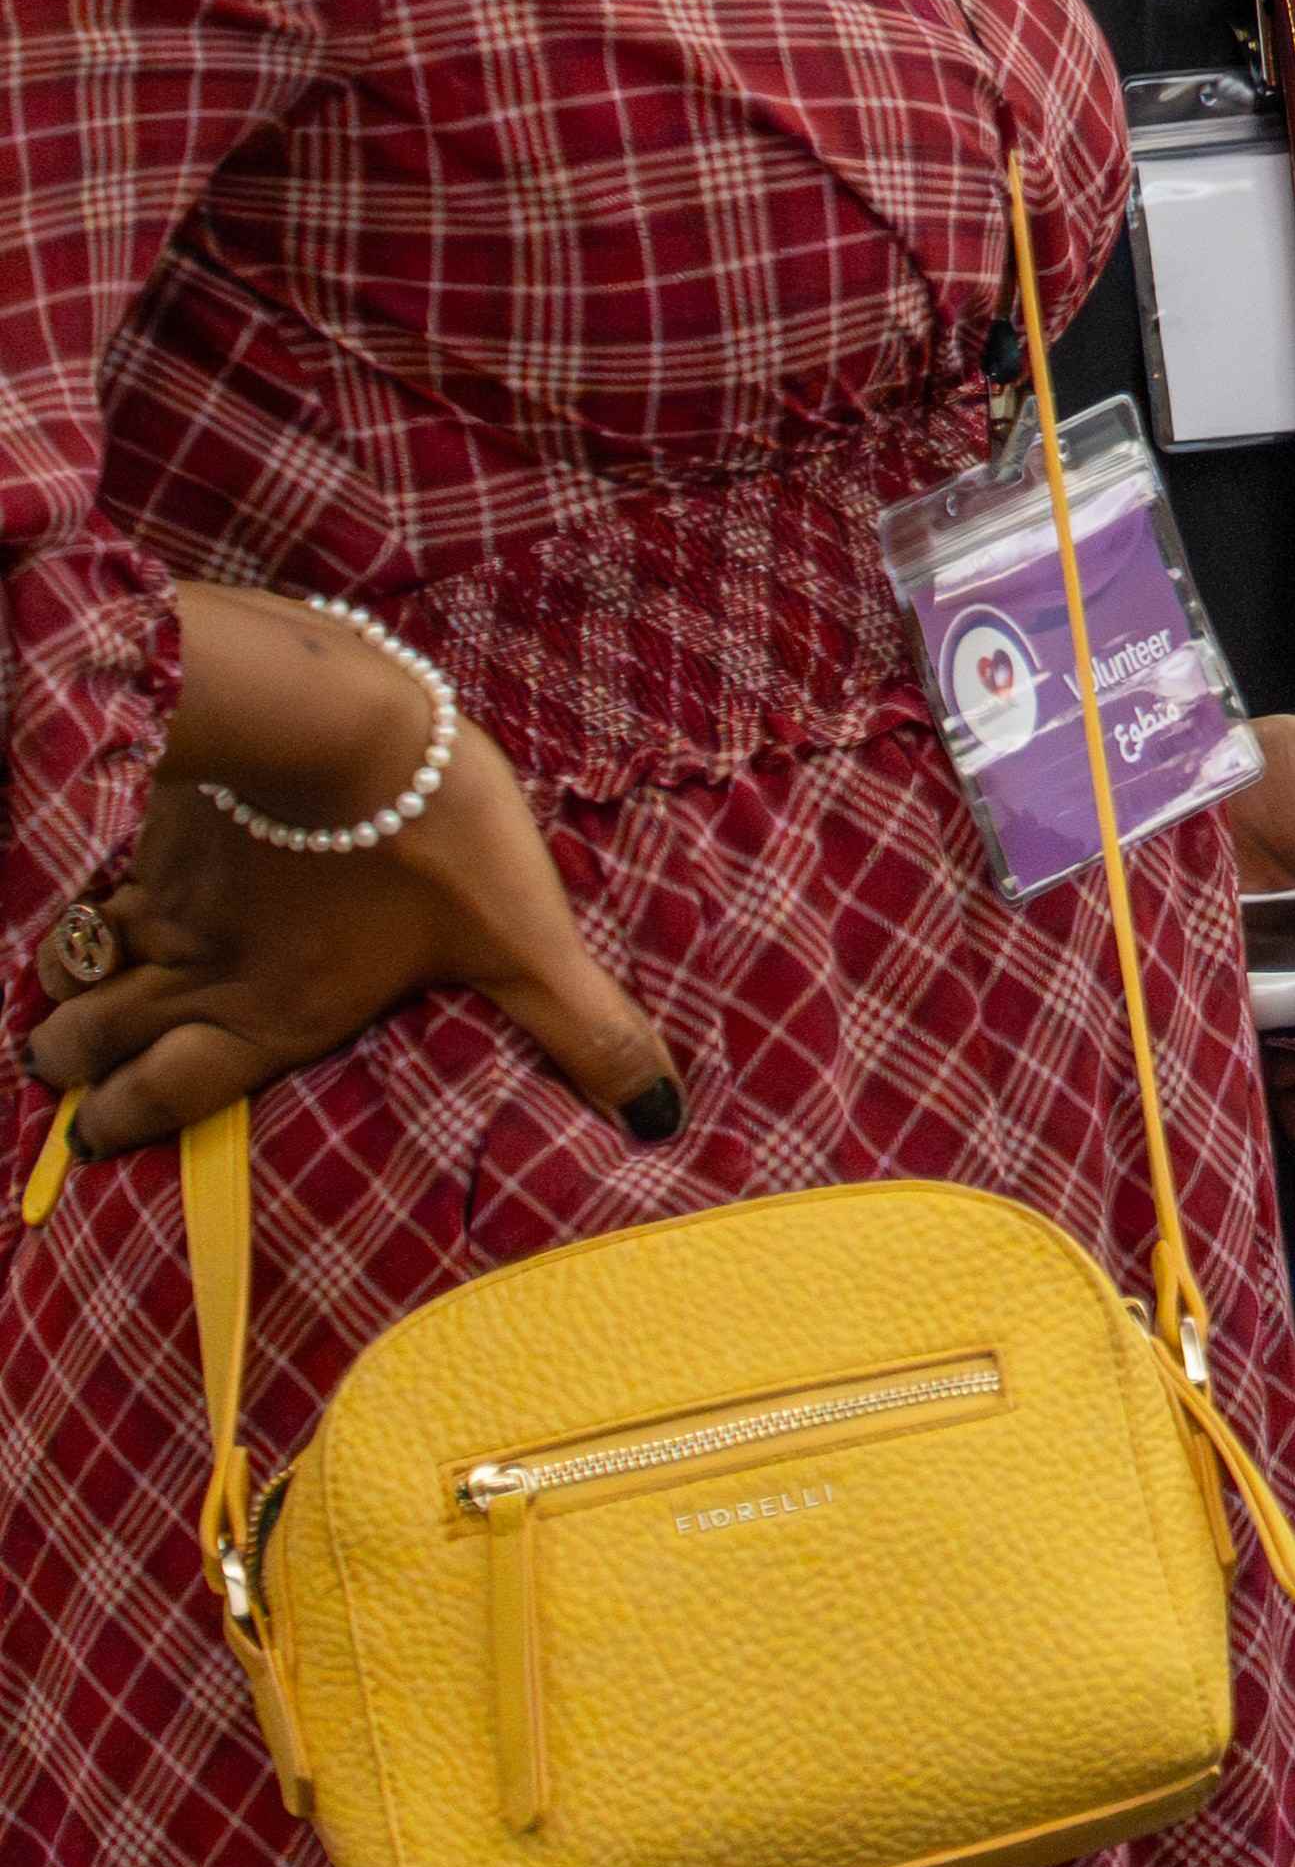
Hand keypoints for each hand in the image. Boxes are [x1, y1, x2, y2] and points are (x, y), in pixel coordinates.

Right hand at [27, 586, 681, 1158]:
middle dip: (73, 1066)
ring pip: (86, 963)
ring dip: (62, 993)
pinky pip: (89, 883)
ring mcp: (167, 899)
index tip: (85, 1143)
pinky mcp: (156, 830)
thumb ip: (584, 1029)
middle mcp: (204, 972)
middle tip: (50, 1076)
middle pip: (105, 1037)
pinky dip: (70, 907)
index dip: (127, 1122)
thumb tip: (662, 1112)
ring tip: (44, 1020)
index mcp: (279, 1014)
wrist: (343, 722)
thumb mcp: (526, 943)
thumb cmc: (439, 838)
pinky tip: (68, 905)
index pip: (176, 1093)